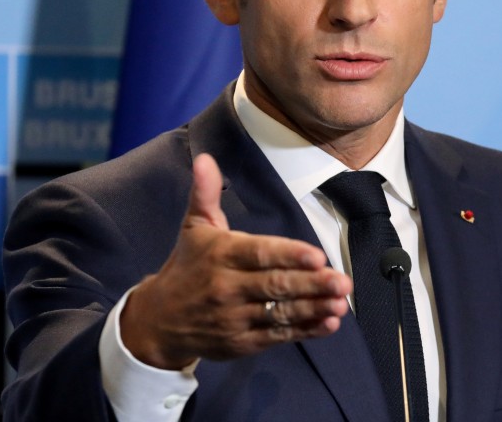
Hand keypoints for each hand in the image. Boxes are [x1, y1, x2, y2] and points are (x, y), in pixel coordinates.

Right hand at [120, 153, 351, 369]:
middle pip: (275, 285)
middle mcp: (227, 287)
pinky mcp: (241, 343)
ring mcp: (234, 318)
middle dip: (311, 284)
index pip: (259, 254)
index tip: (317, 256)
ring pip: (279, 313)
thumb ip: (205, 193)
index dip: (289, 255)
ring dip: (314, 308)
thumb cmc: (187, 266)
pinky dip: (305, 331)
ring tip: (341, 303)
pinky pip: (277, 336)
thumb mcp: (194, 227)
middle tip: (342, 281)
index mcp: (221, 254)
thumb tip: (204, 159)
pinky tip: (328, 323)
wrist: (159, 321)